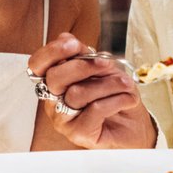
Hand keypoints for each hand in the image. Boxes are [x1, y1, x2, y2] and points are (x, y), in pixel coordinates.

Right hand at [27, 33, 156, 148]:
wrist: (134, 125)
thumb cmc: (115, 96)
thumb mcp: (102, 68)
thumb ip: (83, 54)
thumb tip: (65, 38)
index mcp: (54, 82)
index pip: (37, 65)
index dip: (51, 52)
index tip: (74, 45)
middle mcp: (53, 101)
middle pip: (54, 78)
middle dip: (83, 66)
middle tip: (107, 64)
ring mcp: (63, 120)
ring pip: (77, 93)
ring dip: (108, 84)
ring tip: (126, 85)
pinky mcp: (79, 134)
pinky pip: (95, 110)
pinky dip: (116, 100)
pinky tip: (127, 100)